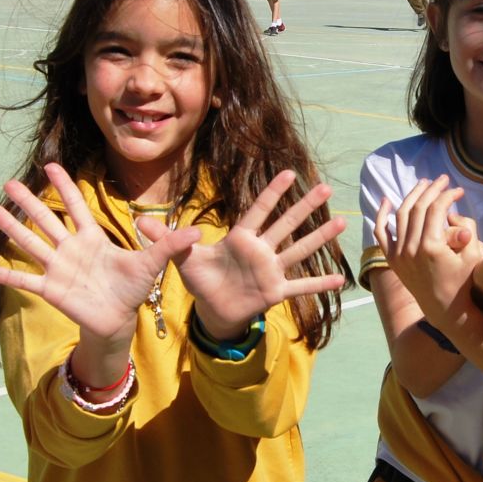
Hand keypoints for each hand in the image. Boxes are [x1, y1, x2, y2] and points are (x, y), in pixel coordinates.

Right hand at [0, 163, 199, 365]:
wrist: (119, 319)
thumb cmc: (132, 289)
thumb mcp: (152, 264)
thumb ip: (169, 246)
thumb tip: (198, 232)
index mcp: (92, 239)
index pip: (75, 207)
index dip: (64, 187)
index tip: (50, 165)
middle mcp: (71, 249)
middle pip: (46, 220)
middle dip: (29, 201)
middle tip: (8, 182)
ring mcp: (59, 268)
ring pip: (32, 244)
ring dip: (13, 229)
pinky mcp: (52, 290)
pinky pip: (28, 280)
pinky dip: (10, 275)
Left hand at [147, 169, 346, 340]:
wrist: (212, 308)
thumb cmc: (201, 278)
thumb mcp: (182, 258)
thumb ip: (166, 239)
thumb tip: (140, 222)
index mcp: (240, 238)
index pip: (259, 211)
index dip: (273, 193)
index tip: (289, 173)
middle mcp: (261, 250)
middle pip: (286, 224)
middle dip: (305, 206)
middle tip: (325, 186)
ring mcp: (271, 270)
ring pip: (300, 250)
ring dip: (320, 237)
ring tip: (342, 222)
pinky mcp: (276, 292)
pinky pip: (301, 287)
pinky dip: (319, 285)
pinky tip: (341, 280)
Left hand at [375, 175, 482, 324]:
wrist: (448, 311)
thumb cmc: (466, 283)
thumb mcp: (473, 256)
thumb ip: (467, 230)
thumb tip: (454, 214)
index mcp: (431, 246)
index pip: (437, 209)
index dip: (448, 195)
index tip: (459, 190)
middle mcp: (411, 249)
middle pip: (418, 208)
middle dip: (432, 190)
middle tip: (443, 180)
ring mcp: (399, 255)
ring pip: (401, 215)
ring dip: (412, 196)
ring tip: (424, 184)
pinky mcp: (393, 260)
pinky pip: (381, 234)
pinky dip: (381, 216)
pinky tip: (386, 200)